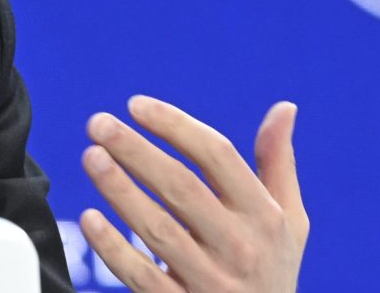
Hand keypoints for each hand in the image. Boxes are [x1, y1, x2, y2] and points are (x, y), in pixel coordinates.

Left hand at [78, 96, 307, 291]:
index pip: (218, 157)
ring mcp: (210, 282)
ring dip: (120, 190)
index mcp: (265, 216)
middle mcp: (240, 247)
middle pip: (181, 188)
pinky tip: (89, 218)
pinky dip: (113, 247)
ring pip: (158, 230)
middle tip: (98, 123)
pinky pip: (141, 276)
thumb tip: (284, 107)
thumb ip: (278, 164)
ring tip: (91, 156)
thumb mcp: (290, 222)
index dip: (175, 125)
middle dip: (136, 151)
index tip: (135, 104)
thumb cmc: (272, 269)